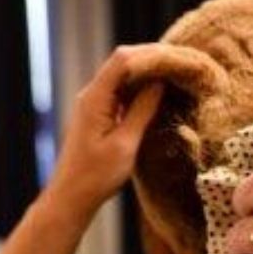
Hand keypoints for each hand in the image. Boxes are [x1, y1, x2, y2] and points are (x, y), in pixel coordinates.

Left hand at [45, 45, 164, 218]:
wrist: (69, 199)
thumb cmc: (95, 177)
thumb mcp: (125, 143)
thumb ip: (143, 109)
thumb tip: (160, 81)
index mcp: (94, 99)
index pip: (124, 58)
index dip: (153, 54)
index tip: (178, 59)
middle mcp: (90, 96)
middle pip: (124, 62)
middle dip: (153, 59)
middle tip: (183, 63)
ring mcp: (91, 105)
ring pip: (122, 76)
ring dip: (148, 72)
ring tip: (176, 73)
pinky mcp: (95, 116)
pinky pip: (119, 92)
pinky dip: (139, 88)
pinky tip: (158, 92)